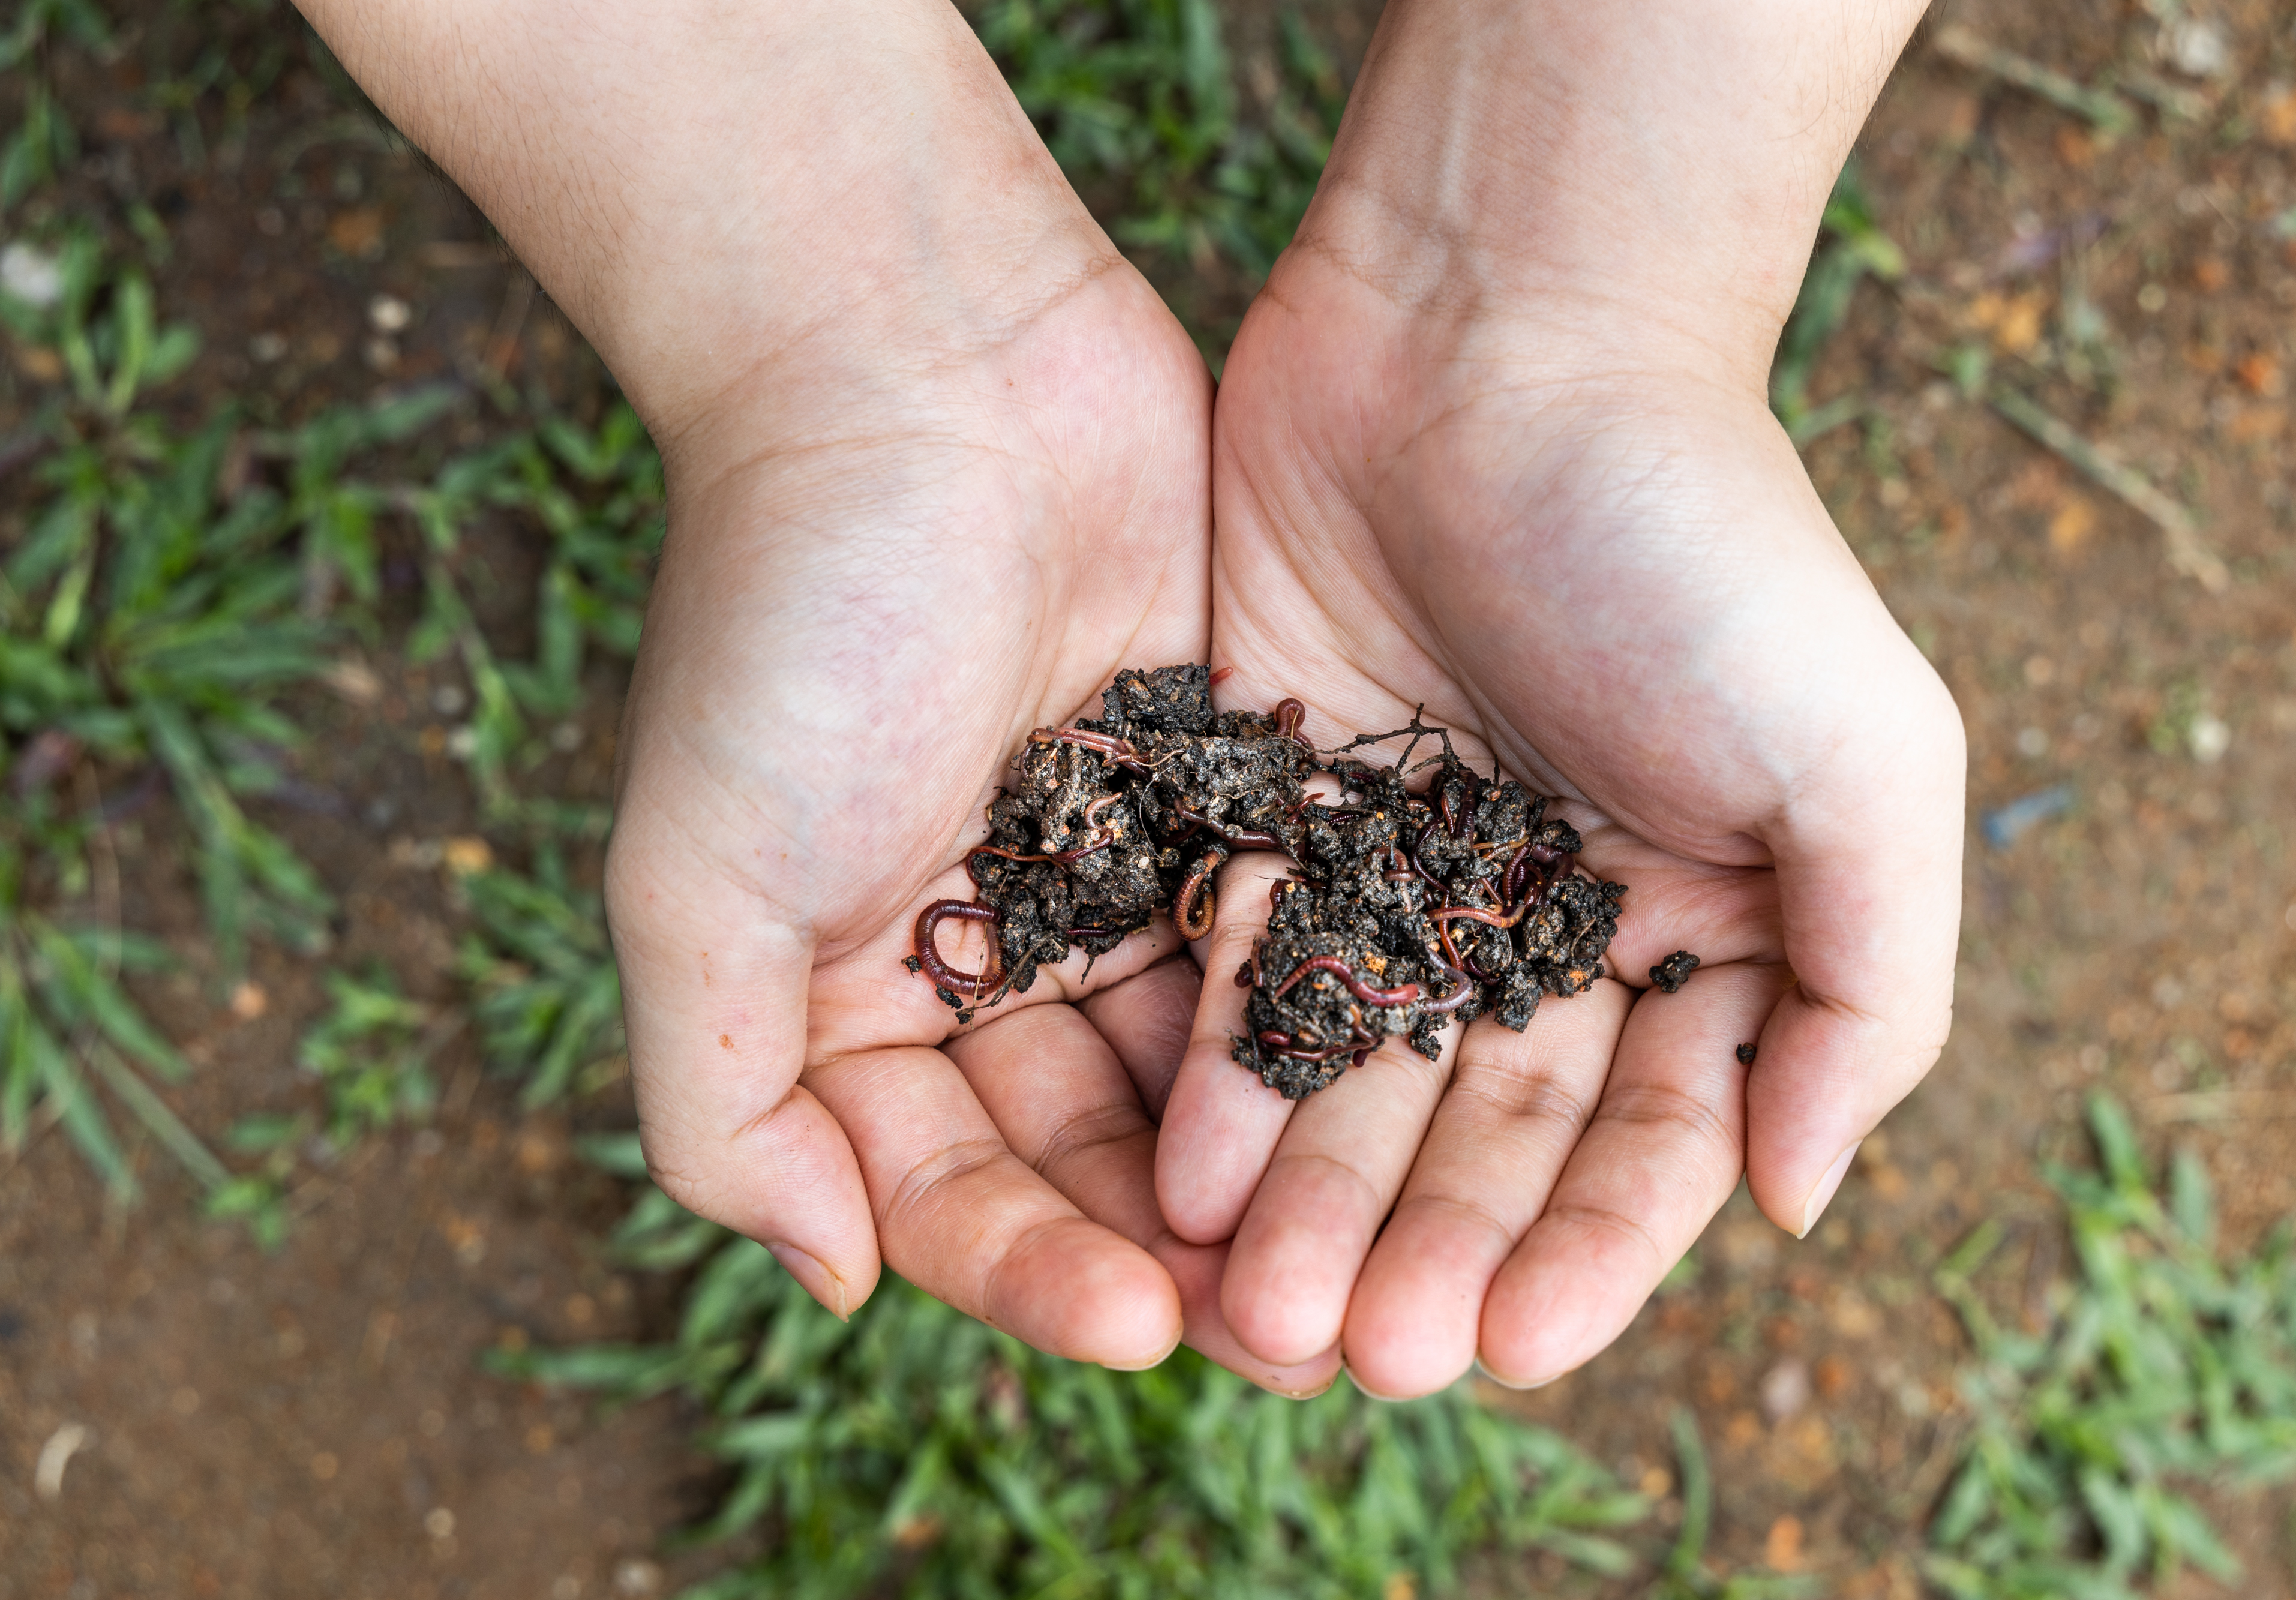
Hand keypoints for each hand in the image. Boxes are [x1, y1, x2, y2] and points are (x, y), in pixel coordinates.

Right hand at [301, 0, 1339, 1389]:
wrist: (917, 367)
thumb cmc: (786, 620)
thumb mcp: (691, 878)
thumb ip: (722, 1098)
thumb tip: (828, 1282)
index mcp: (859, 999)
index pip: (948, 1192)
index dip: (1033, 1270)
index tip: (1136, 1327)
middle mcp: (993, 959)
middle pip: (1094, 1158)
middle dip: (1177, 1246)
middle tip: (1293, 1331)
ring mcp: (1118, 879)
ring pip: (1208, 1076)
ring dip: (1276, 1171)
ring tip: (1373, 1255)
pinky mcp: (1227, 797)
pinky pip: (1287, 943)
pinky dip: (1332, 1027)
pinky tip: (1415, 1103)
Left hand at [1157, 0, 1960, 1395]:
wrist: (1501, 330)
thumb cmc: (1701, 536)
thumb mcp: (1864, 752)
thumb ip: (1872, 986)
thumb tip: (1798, 1204)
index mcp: (1698, 927)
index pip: (1646, 1141)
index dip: (1589, 1254)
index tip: (1522, 1347)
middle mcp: (1547, 915)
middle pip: (1482, 1132)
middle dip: (1431, 1252)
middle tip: (1365, 1359)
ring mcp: (1407, 866)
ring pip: (1356, 1078)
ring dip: (1314, 1203)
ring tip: (1260, 1315)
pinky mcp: (1279, 806)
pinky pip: (1250, 968)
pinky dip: (1225, 1072)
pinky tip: (1186, 1172)